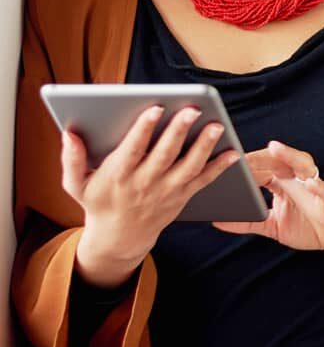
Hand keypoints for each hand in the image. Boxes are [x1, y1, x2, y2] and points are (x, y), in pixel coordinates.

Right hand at [66, 105, 239, 287]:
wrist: (120, 238)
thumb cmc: (99, 202)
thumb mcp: (76, 185)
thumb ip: (72, 159)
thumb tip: (68, 133)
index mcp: (117, 176)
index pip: (132, 149)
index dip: (143, 129)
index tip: (155, 108)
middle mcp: (144, 183)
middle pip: (164, 155)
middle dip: (178, 131)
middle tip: (192, 109)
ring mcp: (166, 191)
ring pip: (188, 167)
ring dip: (204, 146)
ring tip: (217, 125)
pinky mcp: (182, 196)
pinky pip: (203, 181)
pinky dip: (219, 167)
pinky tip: (232, 151)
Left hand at [212, 141, 323, 255]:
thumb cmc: (311, 227)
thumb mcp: (274, 226)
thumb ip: (248, 222)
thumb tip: (217, 221)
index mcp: (285, 184)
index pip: (262, 167)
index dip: (244, 164)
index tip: (222, 161)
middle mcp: (299, 181)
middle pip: (279, 160)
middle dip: (259, 156)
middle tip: (239, 154)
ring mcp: (315, 188)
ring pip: (303, 165)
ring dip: (290, 156)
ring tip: (275, 148)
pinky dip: (319, 186)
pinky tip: (312, 184)